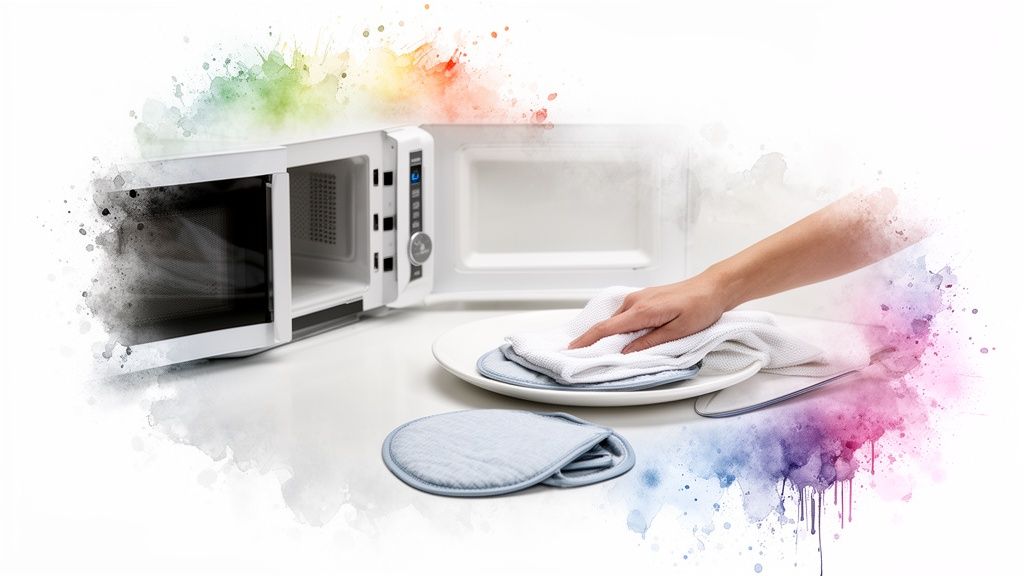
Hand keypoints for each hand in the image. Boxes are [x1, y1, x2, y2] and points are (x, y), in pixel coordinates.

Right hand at [567, 272, 729, 353]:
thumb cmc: (700, 308)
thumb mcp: (678, 331)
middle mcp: (635, 302)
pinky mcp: (644, 298)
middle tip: (588, 357)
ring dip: (609, 334)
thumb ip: (649, 342)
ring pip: (616, 320)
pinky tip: (624, 336)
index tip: (572, 348)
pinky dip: (619, 326)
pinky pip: (624, 314)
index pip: (606, 328)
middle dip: (595, 340)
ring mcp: (638, 298)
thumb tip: (626, 352)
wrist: (712, 288)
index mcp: (641, 311)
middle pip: (607, 324)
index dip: (586, 340)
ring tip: (606, 350)